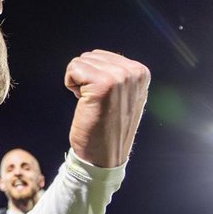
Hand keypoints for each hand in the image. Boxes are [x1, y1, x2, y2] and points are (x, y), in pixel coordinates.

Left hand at [64, 50, 149, 166]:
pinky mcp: (102, 84)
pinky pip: (73, 69)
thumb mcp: (124, 96)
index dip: (94, 76)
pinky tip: (84, 103)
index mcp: (141, 72)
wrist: (103, 157)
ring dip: (79, 83)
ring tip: (92, 104)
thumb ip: (119, 74)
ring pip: (80, 62)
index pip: (101, 56)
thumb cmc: (108, 127)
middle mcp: (134, 72)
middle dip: (85, 78)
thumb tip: (98, 57)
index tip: (105, 99)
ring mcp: (120, 77)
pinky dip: (71, 85)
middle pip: (90, 56)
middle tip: (96, 103)